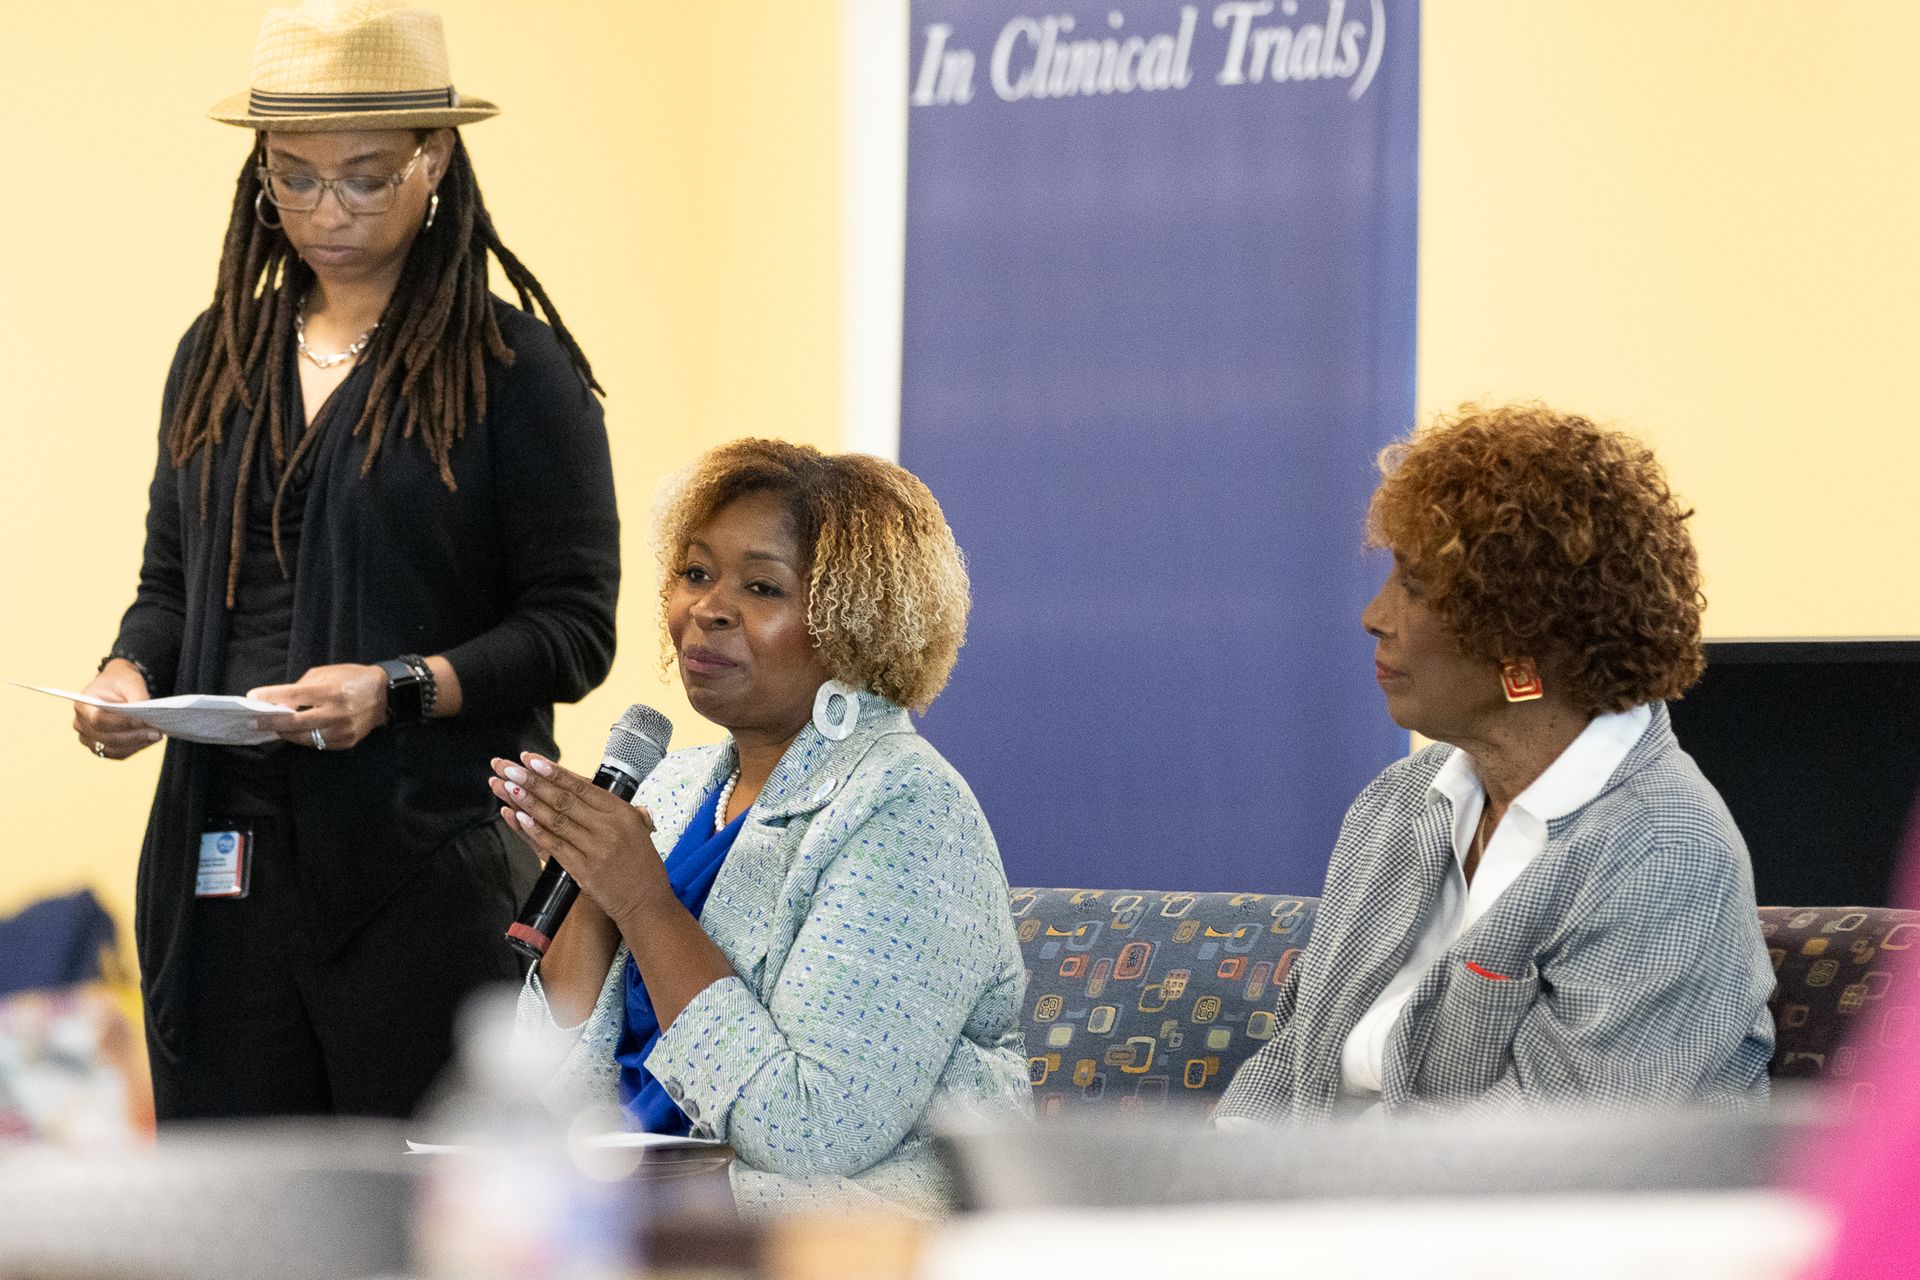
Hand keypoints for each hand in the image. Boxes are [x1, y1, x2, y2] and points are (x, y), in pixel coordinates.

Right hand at [74, 660, 161, 759]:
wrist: (118, 687)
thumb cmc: (121, 682)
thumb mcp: (130, 682)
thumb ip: (137, 697)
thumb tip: (146, 716)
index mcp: (83, 706)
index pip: (99, 720)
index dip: (121, 723)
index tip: (143, 721)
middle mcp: (82, 725)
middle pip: (107, 738)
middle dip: (134, 736)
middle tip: (157, 733)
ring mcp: (89, 739)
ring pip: (114, 749)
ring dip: (137, 744)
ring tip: (157, 736)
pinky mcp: (101, 747)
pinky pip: (118, 753)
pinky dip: (135, 748)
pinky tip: (150, 740)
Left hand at [250, 663, 387, 750]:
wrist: (387, 696)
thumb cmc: (353, 679)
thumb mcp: (328, 674)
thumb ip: (303, 687)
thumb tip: (280, 701)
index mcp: (331, 692)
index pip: (295, 696)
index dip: (271, 698)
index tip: (252, 698)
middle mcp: (336, 713)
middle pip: (295, 722)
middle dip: (270, 722)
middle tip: (251, 722)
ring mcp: (342, 731)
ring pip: (304, 738)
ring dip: (285, 732)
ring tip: (273, 727)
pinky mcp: (346, 742)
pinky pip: (317, 743)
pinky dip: (303, 738)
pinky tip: (295, 732)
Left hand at [490, 753, 669, 926]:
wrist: (647, 902)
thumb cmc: (642, 865)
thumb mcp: (639, 830)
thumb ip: (618, 809)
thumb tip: (595, 791)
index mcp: (623, 812)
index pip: (582, 786)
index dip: (555, 772)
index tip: (533, 760)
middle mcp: (609, 827)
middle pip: (564, 800)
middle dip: (534, 782)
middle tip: (511, 768)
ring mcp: (596, 849)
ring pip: (556, 820)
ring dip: (529, 802)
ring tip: (508, 787)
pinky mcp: (584, 870)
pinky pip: (555, 846)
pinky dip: (535, 831)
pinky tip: (519, 818)